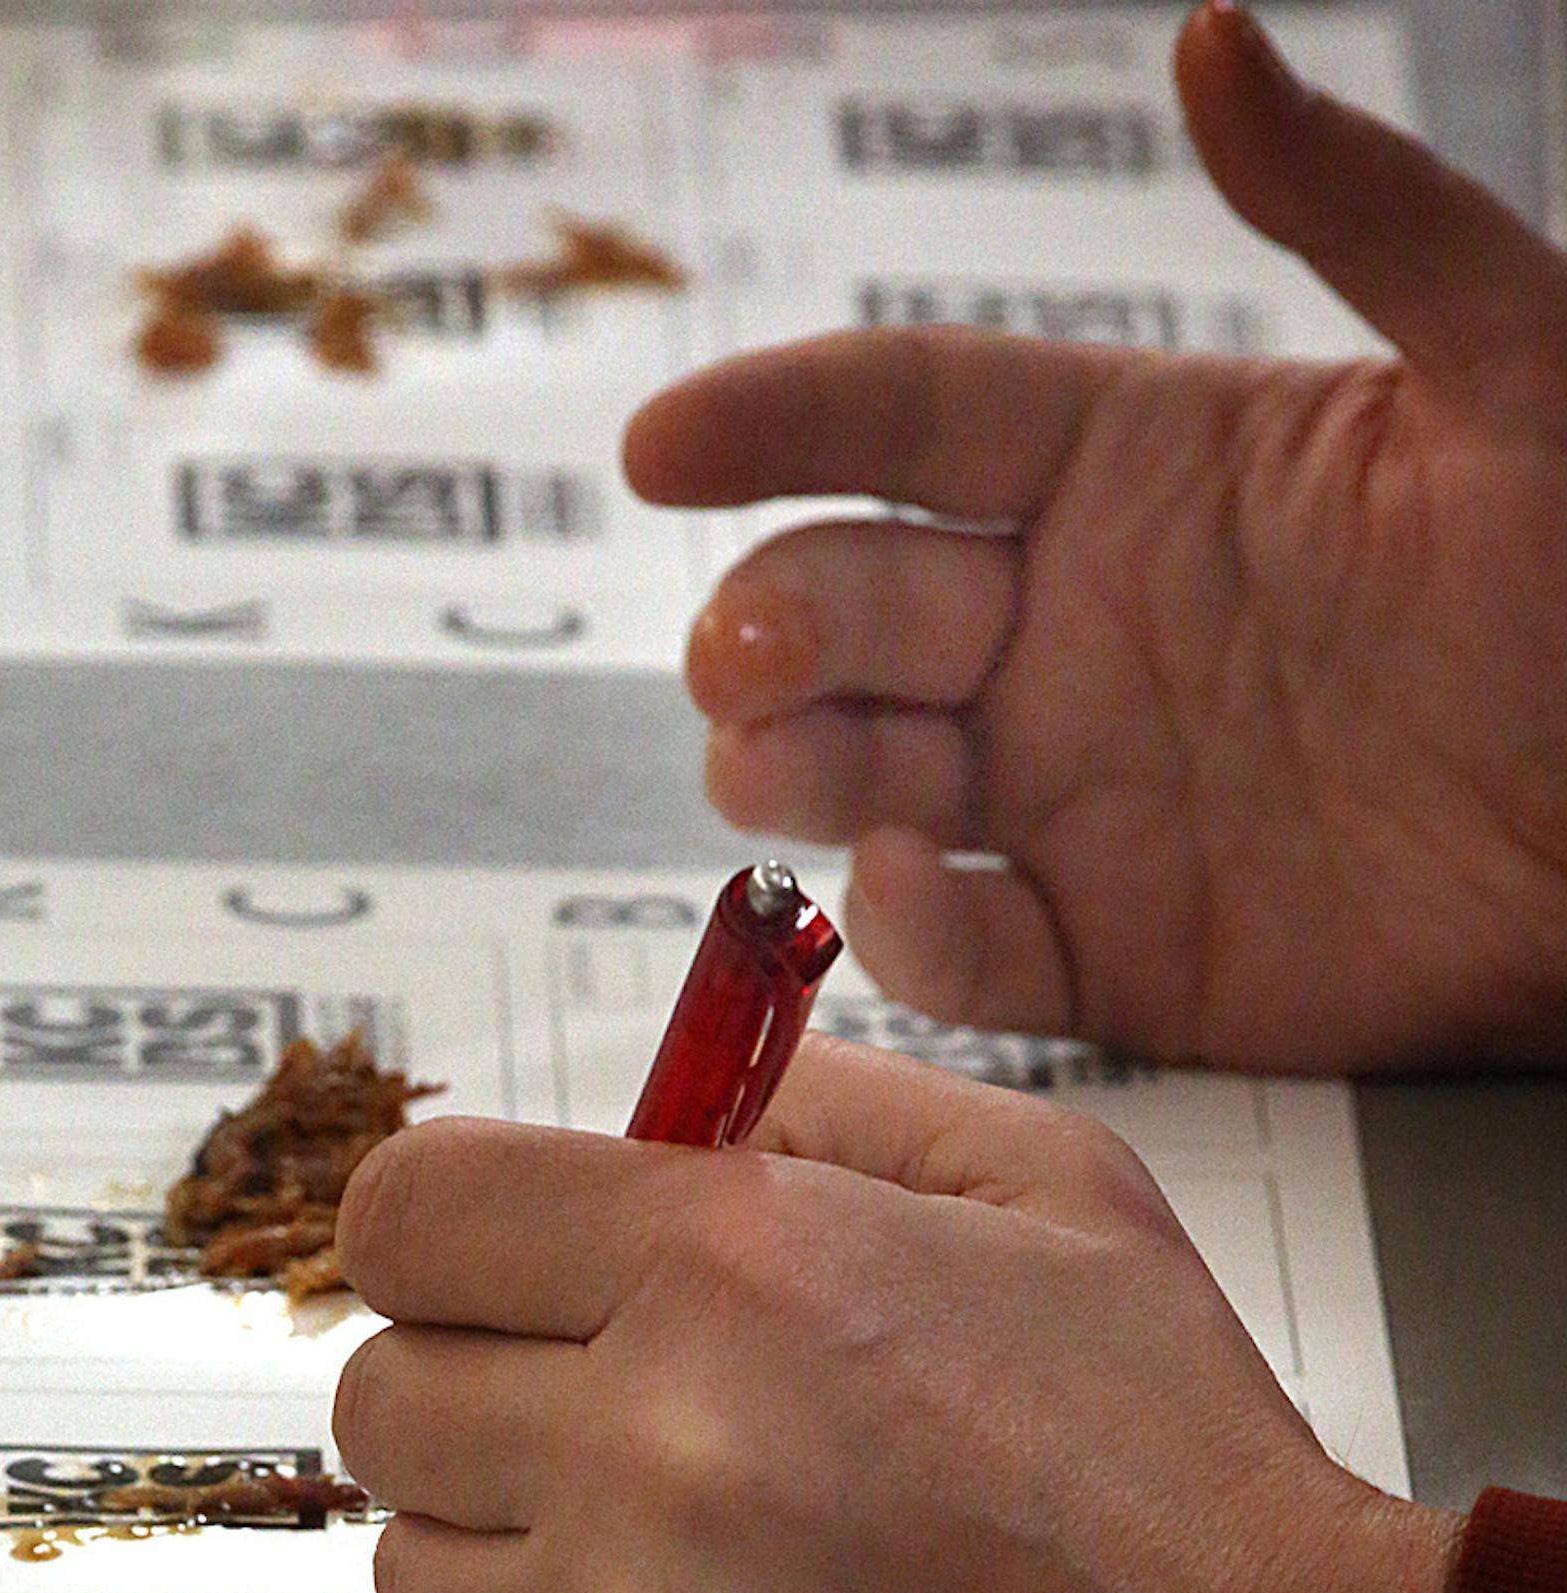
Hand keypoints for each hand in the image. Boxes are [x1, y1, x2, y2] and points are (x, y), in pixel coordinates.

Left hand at [332, 1044, 1454, 1592]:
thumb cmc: (1182, 1475)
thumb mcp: (1049, 1194)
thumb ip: (832, 1111)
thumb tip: (675, 1097)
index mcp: (731, 1268)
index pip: (406, 1220)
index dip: (436, 1236)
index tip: (479, 1265)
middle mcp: (655, 1453)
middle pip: (381, 1406)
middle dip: (464, 1390)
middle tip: (581, 1407)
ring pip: (424, 1578)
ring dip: (513, 1551)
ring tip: (674, 1548)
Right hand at [625, 2, 1566, 1068]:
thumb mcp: (1521, 360)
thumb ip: (1360, 204)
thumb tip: (1213, 39)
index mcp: (1132, 467)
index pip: (906, 417)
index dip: (775, 422)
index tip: (665, 445)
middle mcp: (1071, 626)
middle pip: (847, 604)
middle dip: (765, 623)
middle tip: (748, 653)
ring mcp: (1077, 791)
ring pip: (860, 772)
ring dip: (787, 763)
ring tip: (783, 762)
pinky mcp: (1111, 948)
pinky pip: (966, 944)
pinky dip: (908, 927)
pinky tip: (908, 881)